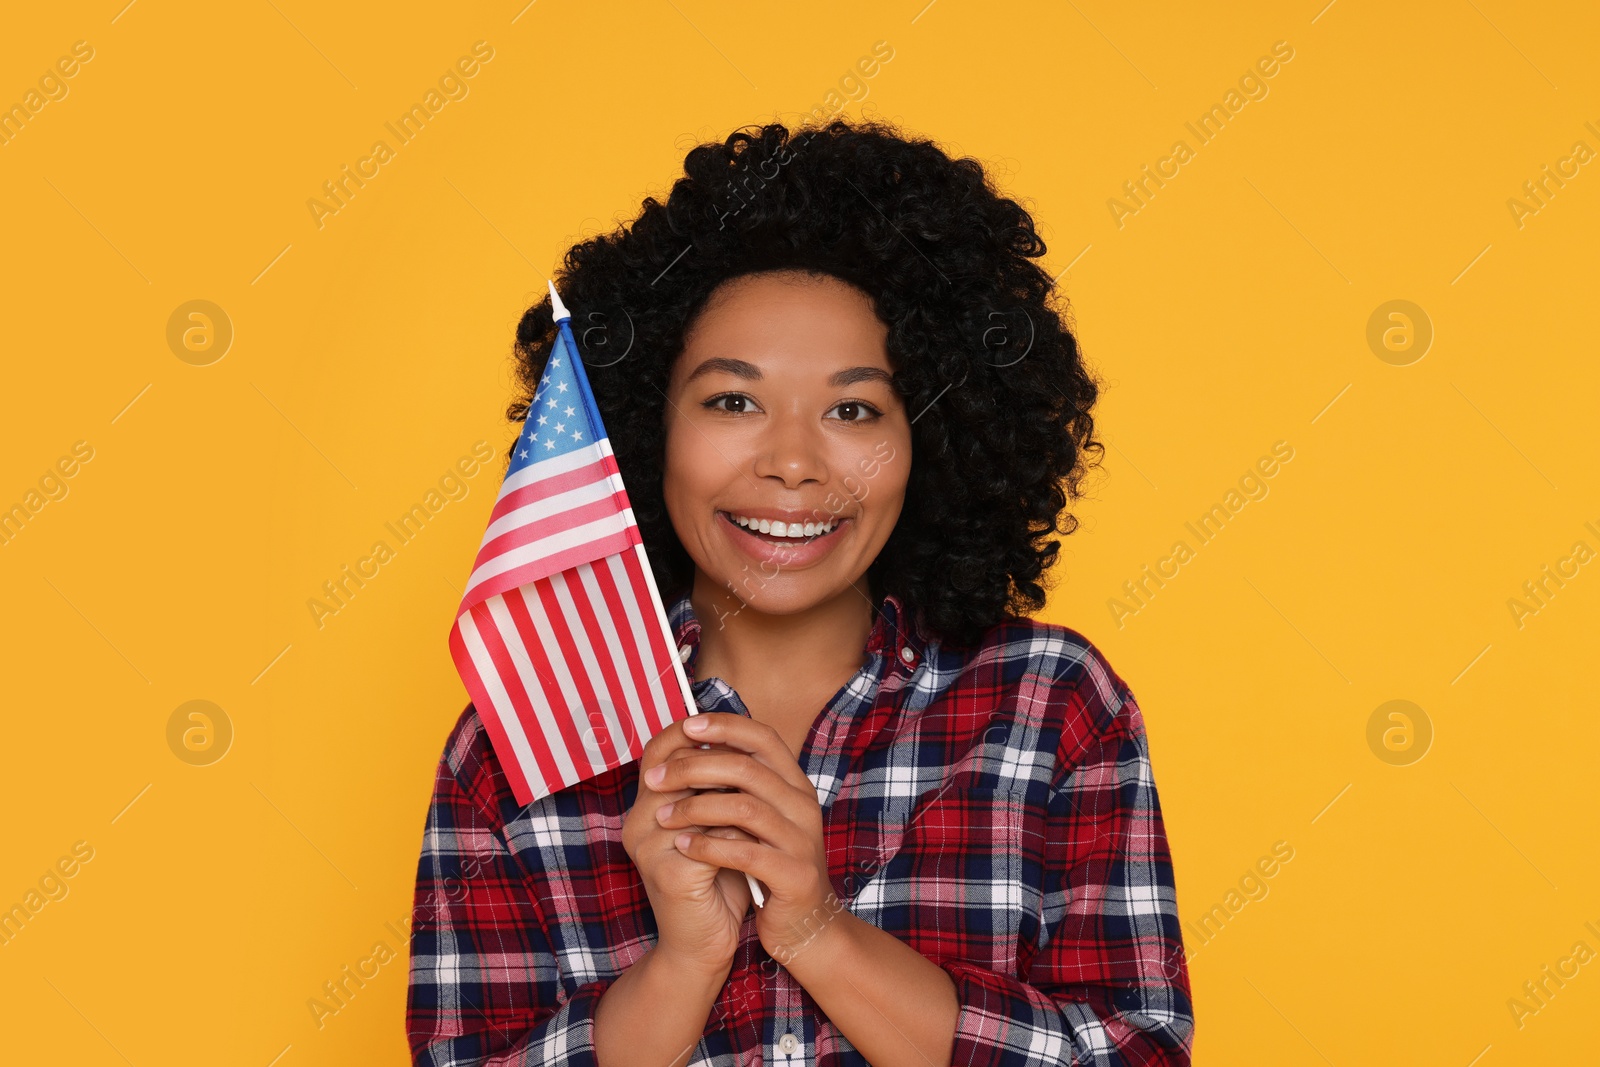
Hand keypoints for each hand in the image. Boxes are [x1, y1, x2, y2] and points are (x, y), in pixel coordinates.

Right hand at [623, 718, 754, 975]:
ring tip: (764, 798)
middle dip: (719, 759)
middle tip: (757, 759)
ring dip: (734, 796)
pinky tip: (760, 839)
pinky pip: (712, 839)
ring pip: (697, 800)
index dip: (693, 731)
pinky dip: (739, 835)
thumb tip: (739, 738)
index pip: (658, 750)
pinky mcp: (669, 875)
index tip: (733, 727)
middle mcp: (637, 824)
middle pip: (674, 766)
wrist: (703, 945)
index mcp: (644, 808)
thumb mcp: (713, 826)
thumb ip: (715, 788)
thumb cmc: (714, 881)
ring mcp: (649, 849)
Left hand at [645, 713, 839, 965]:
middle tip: (655, 779)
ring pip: (744, 808)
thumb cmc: (771, 866)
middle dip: (693, 768)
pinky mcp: (794, 875)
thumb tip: (694, 743)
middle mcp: (803, 806)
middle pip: (746, 768)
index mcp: (795, 785)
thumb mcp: (761, 819)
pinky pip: (745, 852)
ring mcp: (802, 840)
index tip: (686, 726)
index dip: (725, 726)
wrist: (805, 926)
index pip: (763, 738)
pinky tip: (684, 846)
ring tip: (663, 817)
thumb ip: (741, 785)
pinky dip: (709, 846)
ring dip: (694, 809)